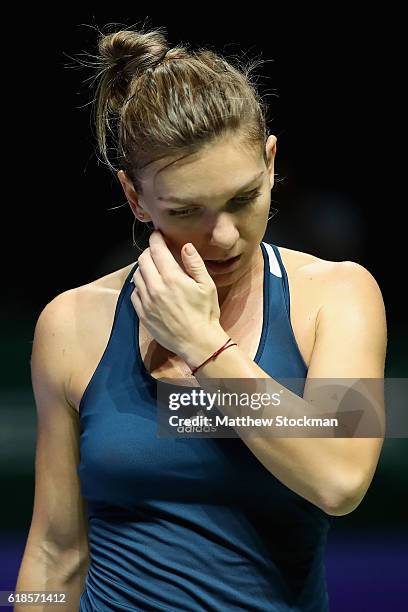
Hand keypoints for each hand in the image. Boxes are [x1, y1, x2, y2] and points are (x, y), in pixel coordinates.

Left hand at [131, 230, 221, 356]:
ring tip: (153, 270)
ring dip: (144, 269)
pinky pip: (134, 293)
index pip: (156, 250)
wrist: (197, 342)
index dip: (156, 239)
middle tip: (157, 253)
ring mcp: (146, 301)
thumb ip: (194, 264)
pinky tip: (150, 288)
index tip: (158, 235)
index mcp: (172, 277)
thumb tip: (185, 246)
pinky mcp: (142, 314)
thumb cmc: (205, 313)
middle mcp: (155, 287)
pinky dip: (140, 286)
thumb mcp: (207, 286)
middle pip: (143, 260)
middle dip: (149, 252)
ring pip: (136, 275)